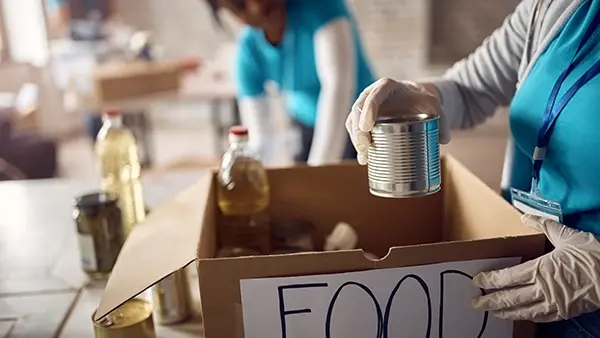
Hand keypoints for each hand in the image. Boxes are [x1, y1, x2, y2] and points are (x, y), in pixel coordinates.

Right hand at [345, 78, 447, 164]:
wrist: (414, 102)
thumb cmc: (421, 101)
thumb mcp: (434, 106)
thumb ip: (442, 121)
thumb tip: (443, 140)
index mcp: (386, 86)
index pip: (374, 95)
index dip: (368, 109)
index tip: (367, 127)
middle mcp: (371, 95)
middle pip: (358, 110)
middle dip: (358, 130)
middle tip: (365, 147)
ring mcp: (365, 108)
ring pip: (353, 122)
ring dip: (356, 140)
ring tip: (364, 157)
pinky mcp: (363, 121)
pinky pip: (355, 131)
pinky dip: (358, 144)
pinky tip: (364, 158)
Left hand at [472, 214, 599, 321]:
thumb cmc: (594, 256)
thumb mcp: (568, 236)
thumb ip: (544, 225)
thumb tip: (525, 216)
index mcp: (541, 270)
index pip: (507, 278)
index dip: (490, 281)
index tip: (478, 282)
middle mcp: (544, 289)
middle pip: (510, 298)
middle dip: (490, 301)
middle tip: (476, 304)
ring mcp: (554, 304)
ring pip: (523, 311)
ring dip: (505, 312)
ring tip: (493, 312)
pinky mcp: (565, 312)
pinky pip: (540, 317)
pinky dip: (526, 317)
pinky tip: (520, 316)